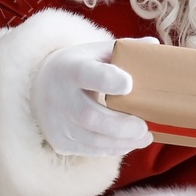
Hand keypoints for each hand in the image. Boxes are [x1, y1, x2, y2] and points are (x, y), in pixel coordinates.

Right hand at [31, 39, 154, 156]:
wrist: (41, 87)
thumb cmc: (80, 67)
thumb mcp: (97, 52)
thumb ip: (126, 50)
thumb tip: (154, 45)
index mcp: (71, 68)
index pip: (87, 74)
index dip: (108, 80)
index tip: (129, 85)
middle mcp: (59, 96)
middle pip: (88, 115)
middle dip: (120, 125)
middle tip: (145, 127)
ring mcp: (56, 122)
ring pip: (90, 139)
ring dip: (122, 142)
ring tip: (145, 138)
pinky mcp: (60, 141)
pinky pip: (89, 150)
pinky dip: (113, 148)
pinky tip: (129, 143)